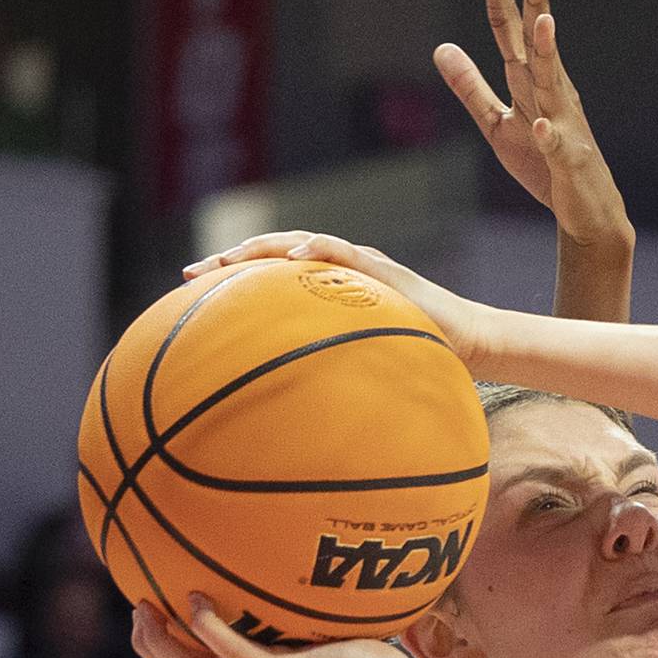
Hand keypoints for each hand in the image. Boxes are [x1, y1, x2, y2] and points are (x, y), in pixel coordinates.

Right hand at [131, 595, 438, 657]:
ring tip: (146, 605)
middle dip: (150, 645)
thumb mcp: (326, 642)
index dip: (167, 650)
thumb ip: (304, 623)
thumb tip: (301, 584)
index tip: (153, 617)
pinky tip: (195, 602)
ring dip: (161, 642)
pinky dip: (208, 629)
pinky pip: (233, 653)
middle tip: (138, 608)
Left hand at [183, 233, 492, 370]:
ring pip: (298, 243)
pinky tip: (286, 262)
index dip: (230, 280)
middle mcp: (336, 270)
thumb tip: (284, 413)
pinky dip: (312, 251)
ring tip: (227, 258)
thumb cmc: (417, 360)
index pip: (269, 277)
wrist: (469, 344)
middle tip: (190, 274)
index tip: (189, 293)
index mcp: (326, 289)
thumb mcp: (360, 366)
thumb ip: (327, 372)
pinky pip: (342, 252)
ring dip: (259, 249)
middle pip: (272, 254)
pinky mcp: (383, 268)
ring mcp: (359, 264)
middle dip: (229, 259)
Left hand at [434, 0, 631, 250]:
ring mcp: (562, 124)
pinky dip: (548, 137)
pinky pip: (556, 147)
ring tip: (545, 24)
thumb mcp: (497, 123)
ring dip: (549, 55)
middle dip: (536, 5)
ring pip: (553, 84)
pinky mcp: (567, 161)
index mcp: (530, 80)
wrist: (584, 210)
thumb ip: (471, 87)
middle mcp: (550, 92)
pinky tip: (540, 128)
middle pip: (537, 43)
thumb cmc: (543, 165)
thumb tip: (440, 47)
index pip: (510, 26)